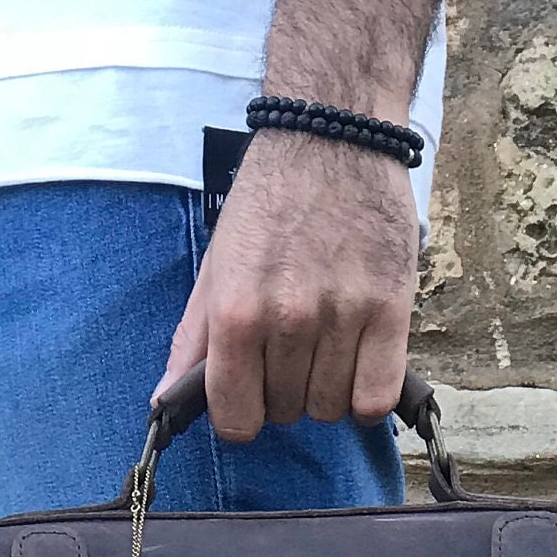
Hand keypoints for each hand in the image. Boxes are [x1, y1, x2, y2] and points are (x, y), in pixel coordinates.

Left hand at [157, 133, 419, 443]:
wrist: (332, 138)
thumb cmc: (269, 202)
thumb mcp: (215, 267)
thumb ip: (193, 341)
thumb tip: (165, 405)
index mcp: (236, 313)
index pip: (236, 419)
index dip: (241, 415)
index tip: (250, 396)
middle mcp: (288, 319)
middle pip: (286, 413)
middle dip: (283, 394)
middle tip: (289, 352)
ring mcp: (343, 316)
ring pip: (331, 408)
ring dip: (326, 392)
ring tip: (324, 348)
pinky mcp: (391, 308)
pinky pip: (376, 396)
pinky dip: (366, 395)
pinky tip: (357, 368)